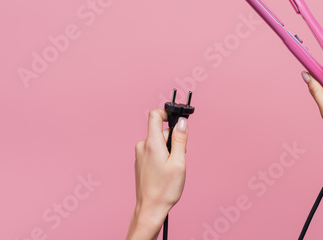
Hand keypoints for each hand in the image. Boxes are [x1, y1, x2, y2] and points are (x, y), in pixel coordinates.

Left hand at [126, 109, 188, 239]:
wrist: (150, 208)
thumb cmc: (165, 189)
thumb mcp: (179, 162)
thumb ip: (180, 139)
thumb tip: (182, 122)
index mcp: (152, 143)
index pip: (155, 115)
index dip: (167, 114)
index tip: (177, 121)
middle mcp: (143, 146)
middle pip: (160, 130)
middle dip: (173, 139)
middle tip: (179, 157)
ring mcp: (140, 154)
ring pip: (158, 142)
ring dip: (168, 149)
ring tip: (172, 168)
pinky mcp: (140, 161)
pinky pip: (154, 150)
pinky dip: (162, 156)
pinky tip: (165, 172)